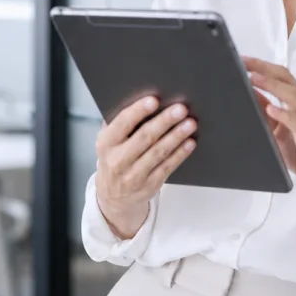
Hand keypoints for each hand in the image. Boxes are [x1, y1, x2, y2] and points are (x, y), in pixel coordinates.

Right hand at [95, 96, 196, 237]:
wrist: (113, 196)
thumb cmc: (114, 157)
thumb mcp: (109, 141)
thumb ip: (120, 122)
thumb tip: (143, 99)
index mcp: (106, 143)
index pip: (122, 124)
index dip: (138, 111)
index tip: (154, 100)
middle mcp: (117, 160)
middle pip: (144, 137)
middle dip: (164, 121)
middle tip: (181, 109)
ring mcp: (133, 175)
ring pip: (158, 152)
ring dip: (176, 136)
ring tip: (190, 123)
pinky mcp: (149, 185)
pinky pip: (167, 167)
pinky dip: (180, 154)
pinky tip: (189, 143)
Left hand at [243, 57, 295, 197]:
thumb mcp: (279, 131)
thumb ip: (267, 114)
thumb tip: (251, 95)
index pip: (279, 76)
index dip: (261, 66)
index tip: (242, 60)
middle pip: (285, 79)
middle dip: (264, 69)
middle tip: (244, 63)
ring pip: (292, 95)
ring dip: (272, 85)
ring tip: (254, 78)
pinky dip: (284, 114)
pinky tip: (271, 109)